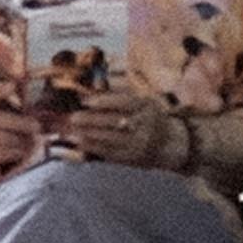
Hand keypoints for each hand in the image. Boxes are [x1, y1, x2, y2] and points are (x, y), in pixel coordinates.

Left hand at [57, 89, 189, 172]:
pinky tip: (81, 142)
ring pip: (110, 138)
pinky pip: (110, 152)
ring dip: (89, 135)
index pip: (124, 103)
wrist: (169, 143)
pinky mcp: (133, 158)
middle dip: (91, 120)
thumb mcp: (142, 99)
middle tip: (73, 117)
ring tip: (73, 130)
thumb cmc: (148, 115)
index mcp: (147, 106)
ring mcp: (139, 143)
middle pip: (114, 122)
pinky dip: (94, 147)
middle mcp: (145, 125)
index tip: (86, 101)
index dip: (104, 101)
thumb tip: (95, 84)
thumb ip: (121, 92)